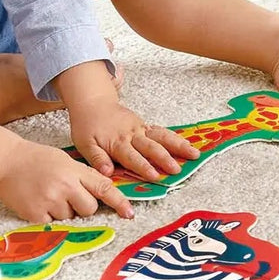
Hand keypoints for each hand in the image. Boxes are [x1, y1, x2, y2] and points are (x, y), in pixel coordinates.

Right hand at [0, 140, 135, 221]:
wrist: (5, 162)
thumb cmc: (37, 160)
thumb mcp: (65, 161)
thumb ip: (84, 176)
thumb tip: (103, 192)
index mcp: (75, 171)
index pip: (103, 188)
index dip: (118, 202)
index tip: (129, 213)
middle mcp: (65, 186)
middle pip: (90, 209)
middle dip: (84, 206)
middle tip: (68, 195)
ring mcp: (50, 201)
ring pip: (71, 217)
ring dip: (64, 211)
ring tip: (49, 195)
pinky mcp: (36, 215)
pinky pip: (53, 224)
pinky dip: (49, 216)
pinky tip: (39, 202)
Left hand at [70, 99, 199, 181]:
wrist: (93, 103)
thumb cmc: (87, 126)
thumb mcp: (85, 144)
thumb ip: (97, 159)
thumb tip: (107, 173)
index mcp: (116, 142)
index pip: (132, 157)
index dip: (144, 167)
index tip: (154, 176)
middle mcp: (132, 135)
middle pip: (151, 147)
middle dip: (165, 158)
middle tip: (177, 169)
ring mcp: (140, 128)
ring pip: (162, 137)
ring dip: (178, 146)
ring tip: (194, 154)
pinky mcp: (145, 125)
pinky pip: (162, 132)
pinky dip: (176, 138)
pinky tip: (188, 145)